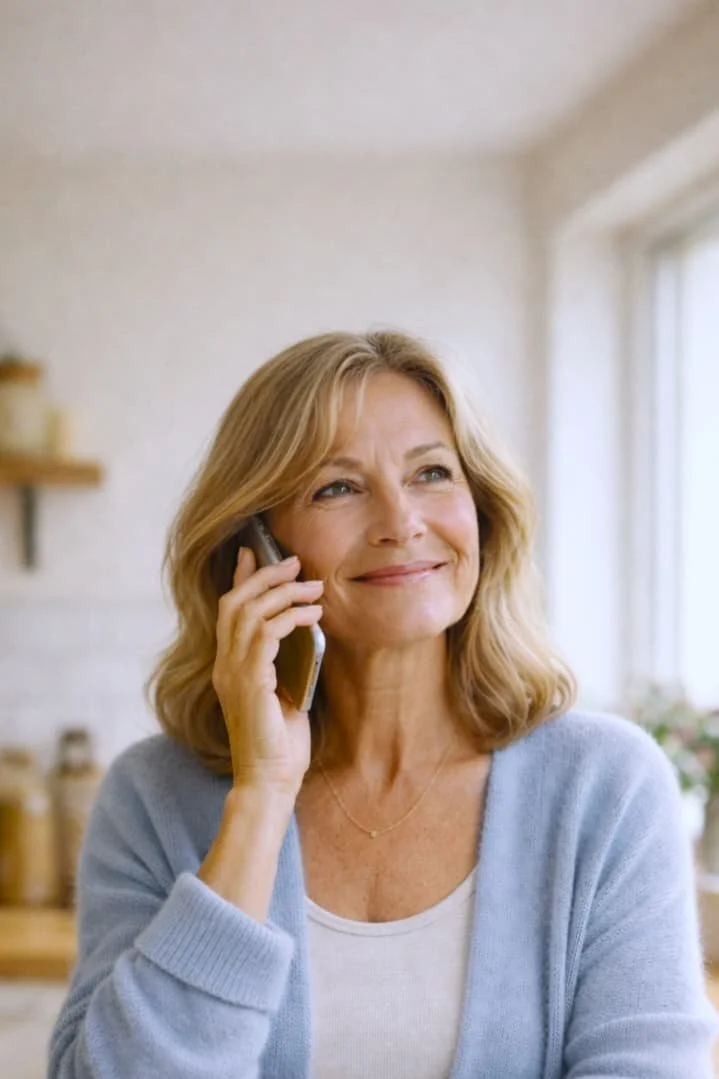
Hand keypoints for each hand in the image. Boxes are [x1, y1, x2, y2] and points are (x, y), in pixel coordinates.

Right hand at [212, 545, 323, 799]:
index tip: (254, 552)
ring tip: (314, 587)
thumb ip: (284, 662)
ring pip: (250, 612)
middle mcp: (224, 666)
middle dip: (265, 575)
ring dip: (284, 593)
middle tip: (294, 562)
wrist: (271, 781)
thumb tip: (302, 629)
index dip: (240, 578)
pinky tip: (314, 615)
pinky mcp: (250, 681)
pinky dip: (291, 617)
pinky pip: (267, 633)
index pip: (227, 611)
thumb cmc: (280, 743)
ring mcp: (233, 673)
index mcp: (228, 667)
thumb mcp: (284, 692)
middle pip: (234, 602)